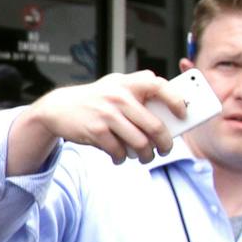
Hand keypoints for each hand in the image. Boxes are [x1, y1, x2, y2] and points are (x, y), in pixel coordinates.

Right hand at [7, 71, 180, 173]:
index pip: (159, 86)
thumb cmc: (95, 99)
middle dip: (164, 144)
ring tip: (144, 157)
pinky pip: (119, 151)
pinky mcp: (96, 131)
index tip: (183, 114)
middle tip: (165, 149)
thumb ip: (138, 94)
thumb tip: (168, 116)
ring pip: (139, 143)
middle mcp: (119, 97)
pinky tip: (119, 156)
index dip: (176, 101)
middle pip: (154, 126)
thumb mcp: (115, 86)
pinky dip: (121, 157)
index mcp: (127, 83)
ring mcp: (107, 114)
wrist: (58, 108)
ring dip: (145, 155)